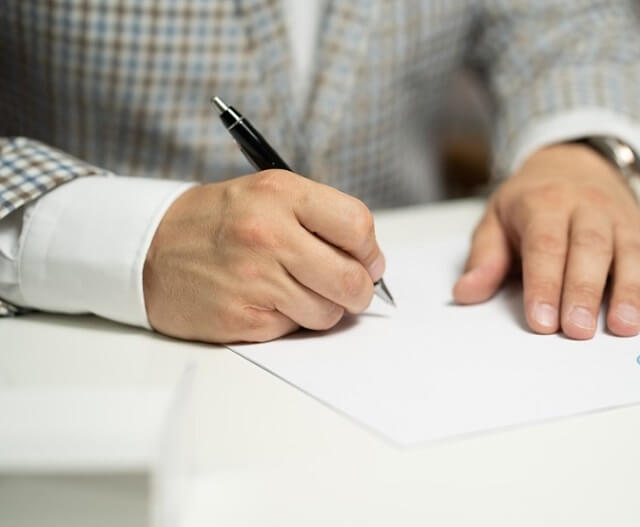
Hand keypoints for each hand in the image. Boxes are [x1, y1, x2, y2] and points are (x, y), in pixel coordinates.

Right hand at [143, 170, 384, 342]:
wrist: (147, 249)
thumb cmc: (216, 222)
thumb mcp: (266, 195)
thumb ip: (319, 218)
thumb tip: (369, 261)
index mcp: (281, 194)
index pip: (357, 225)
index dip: (370, 251)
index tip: (367, 261)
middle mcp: (268, 234)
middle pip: (351, 279)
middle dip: (358, 291)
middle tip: (347, 288)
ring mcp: (254, 279)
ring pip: (328, 312)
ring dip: (322, 308)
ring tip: (294, 291)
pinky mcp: (241, 318)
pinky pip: (294, 329)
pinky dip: (288, 321)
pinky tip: (264, 301)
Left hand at [453, 143, 639, 338]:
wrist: (575, 163)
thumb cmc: (531, 202)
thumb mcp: (496, 219)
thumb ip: (485, 258)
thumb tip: (466, 293)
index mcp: (545, 204)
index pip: (545, 245)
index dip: (544, 284)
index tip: (541, 321)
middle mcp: (588, 207)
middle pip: (590, 248)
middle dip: (584, 291)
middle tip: (578, 331)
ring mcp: (621, 219)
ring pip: (630, 252)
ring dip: (630, 291)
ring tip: (624, 327)